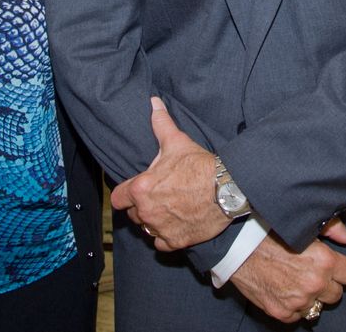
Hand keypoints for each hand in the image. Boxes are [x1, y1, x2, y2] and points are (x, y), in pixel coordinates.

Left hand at [110, 97, 229, 249]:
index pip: (119, 198)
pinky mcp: (176, 242)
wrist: (226, 188)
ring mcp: (161, 229)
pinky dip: (166, 237)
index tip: (134, 191)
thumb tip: (154, 103)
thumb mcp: (177, 142)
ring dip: (154, 221)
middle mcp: (147, 212)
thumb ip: (161, 124)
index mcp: (141, 188)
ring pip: (147, 229)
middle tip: (158, 196)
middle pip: (134, 214)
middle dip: (142, 206)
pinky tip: (175, 224)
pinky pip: (161, 244)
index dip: (125, 193)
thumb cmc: (200, 165)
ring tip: (168, 209)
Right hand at [229, 232, 345, 323]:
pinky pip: (297, 315)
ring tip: (296, 280)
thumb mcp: (303, 225)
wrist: (238, 247)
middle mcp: (314, 284)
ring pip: (317, 306)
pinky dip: (293, 306)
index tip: (332, 265)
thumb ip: (332, 229)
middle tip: (312, 272)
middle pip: (336, 294)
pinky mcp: (281, 312)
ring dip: (310, 296)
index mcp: (324, 262)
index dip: (340, 269)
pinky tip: (284, 289)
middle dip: (327, 284)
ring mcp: (298, 301)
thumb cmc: (269, 232)